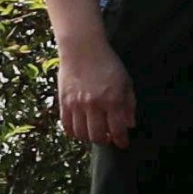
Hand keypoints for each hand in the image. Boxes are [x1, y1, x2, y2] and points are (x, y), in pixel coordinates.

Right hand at [54, 34, 136, 151]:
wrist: (82, 49)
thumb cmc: (108, 64)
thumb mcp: (126, 82)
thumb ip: (129, 104)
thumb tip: (129, 125)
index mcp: (112, 100)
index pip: (117, 129)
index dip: (121, 140)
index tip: (123, 144)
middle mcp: (94, 105)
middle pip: (97, 136)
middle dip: (104, 140)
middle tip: (108, 138)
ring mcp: (76, 104)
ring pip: (81, 133)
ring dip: (89, 137)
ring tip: (94, 133)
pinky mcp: (63, 102)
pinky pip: (66, 125)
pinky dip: (74, 132)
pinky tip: (80, 130)